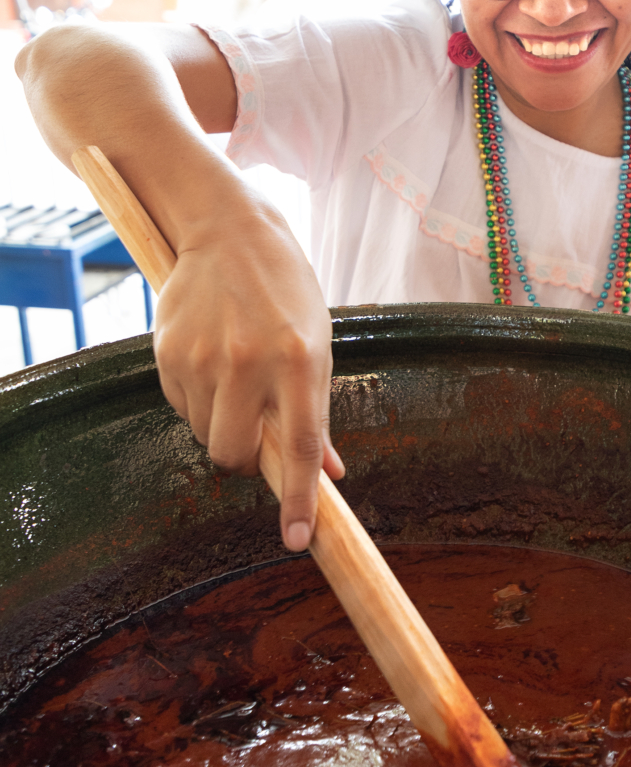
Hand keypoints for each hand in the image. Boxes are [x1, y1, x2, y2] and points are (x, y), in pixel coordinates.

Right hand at [153, 201, 343, 552]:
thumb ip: (317, 410)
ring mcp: (201, 358)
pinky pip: (180, 406)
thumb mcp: (319, 343)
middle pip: (234, 455)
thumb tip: (328, 472)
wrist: (227, 227)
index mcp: (299, 360)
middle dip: (245, 460)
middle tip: (255, 434)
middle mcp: (248, 362)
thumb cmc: (284, 289)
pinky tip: (210, 359)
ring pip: (205, 434)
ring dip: (220, 424)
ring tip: (234, 377)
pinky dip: (197, 399)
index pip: (299, 448)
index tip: (298, 539)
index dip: (299, 500)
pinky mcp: (166, 352)